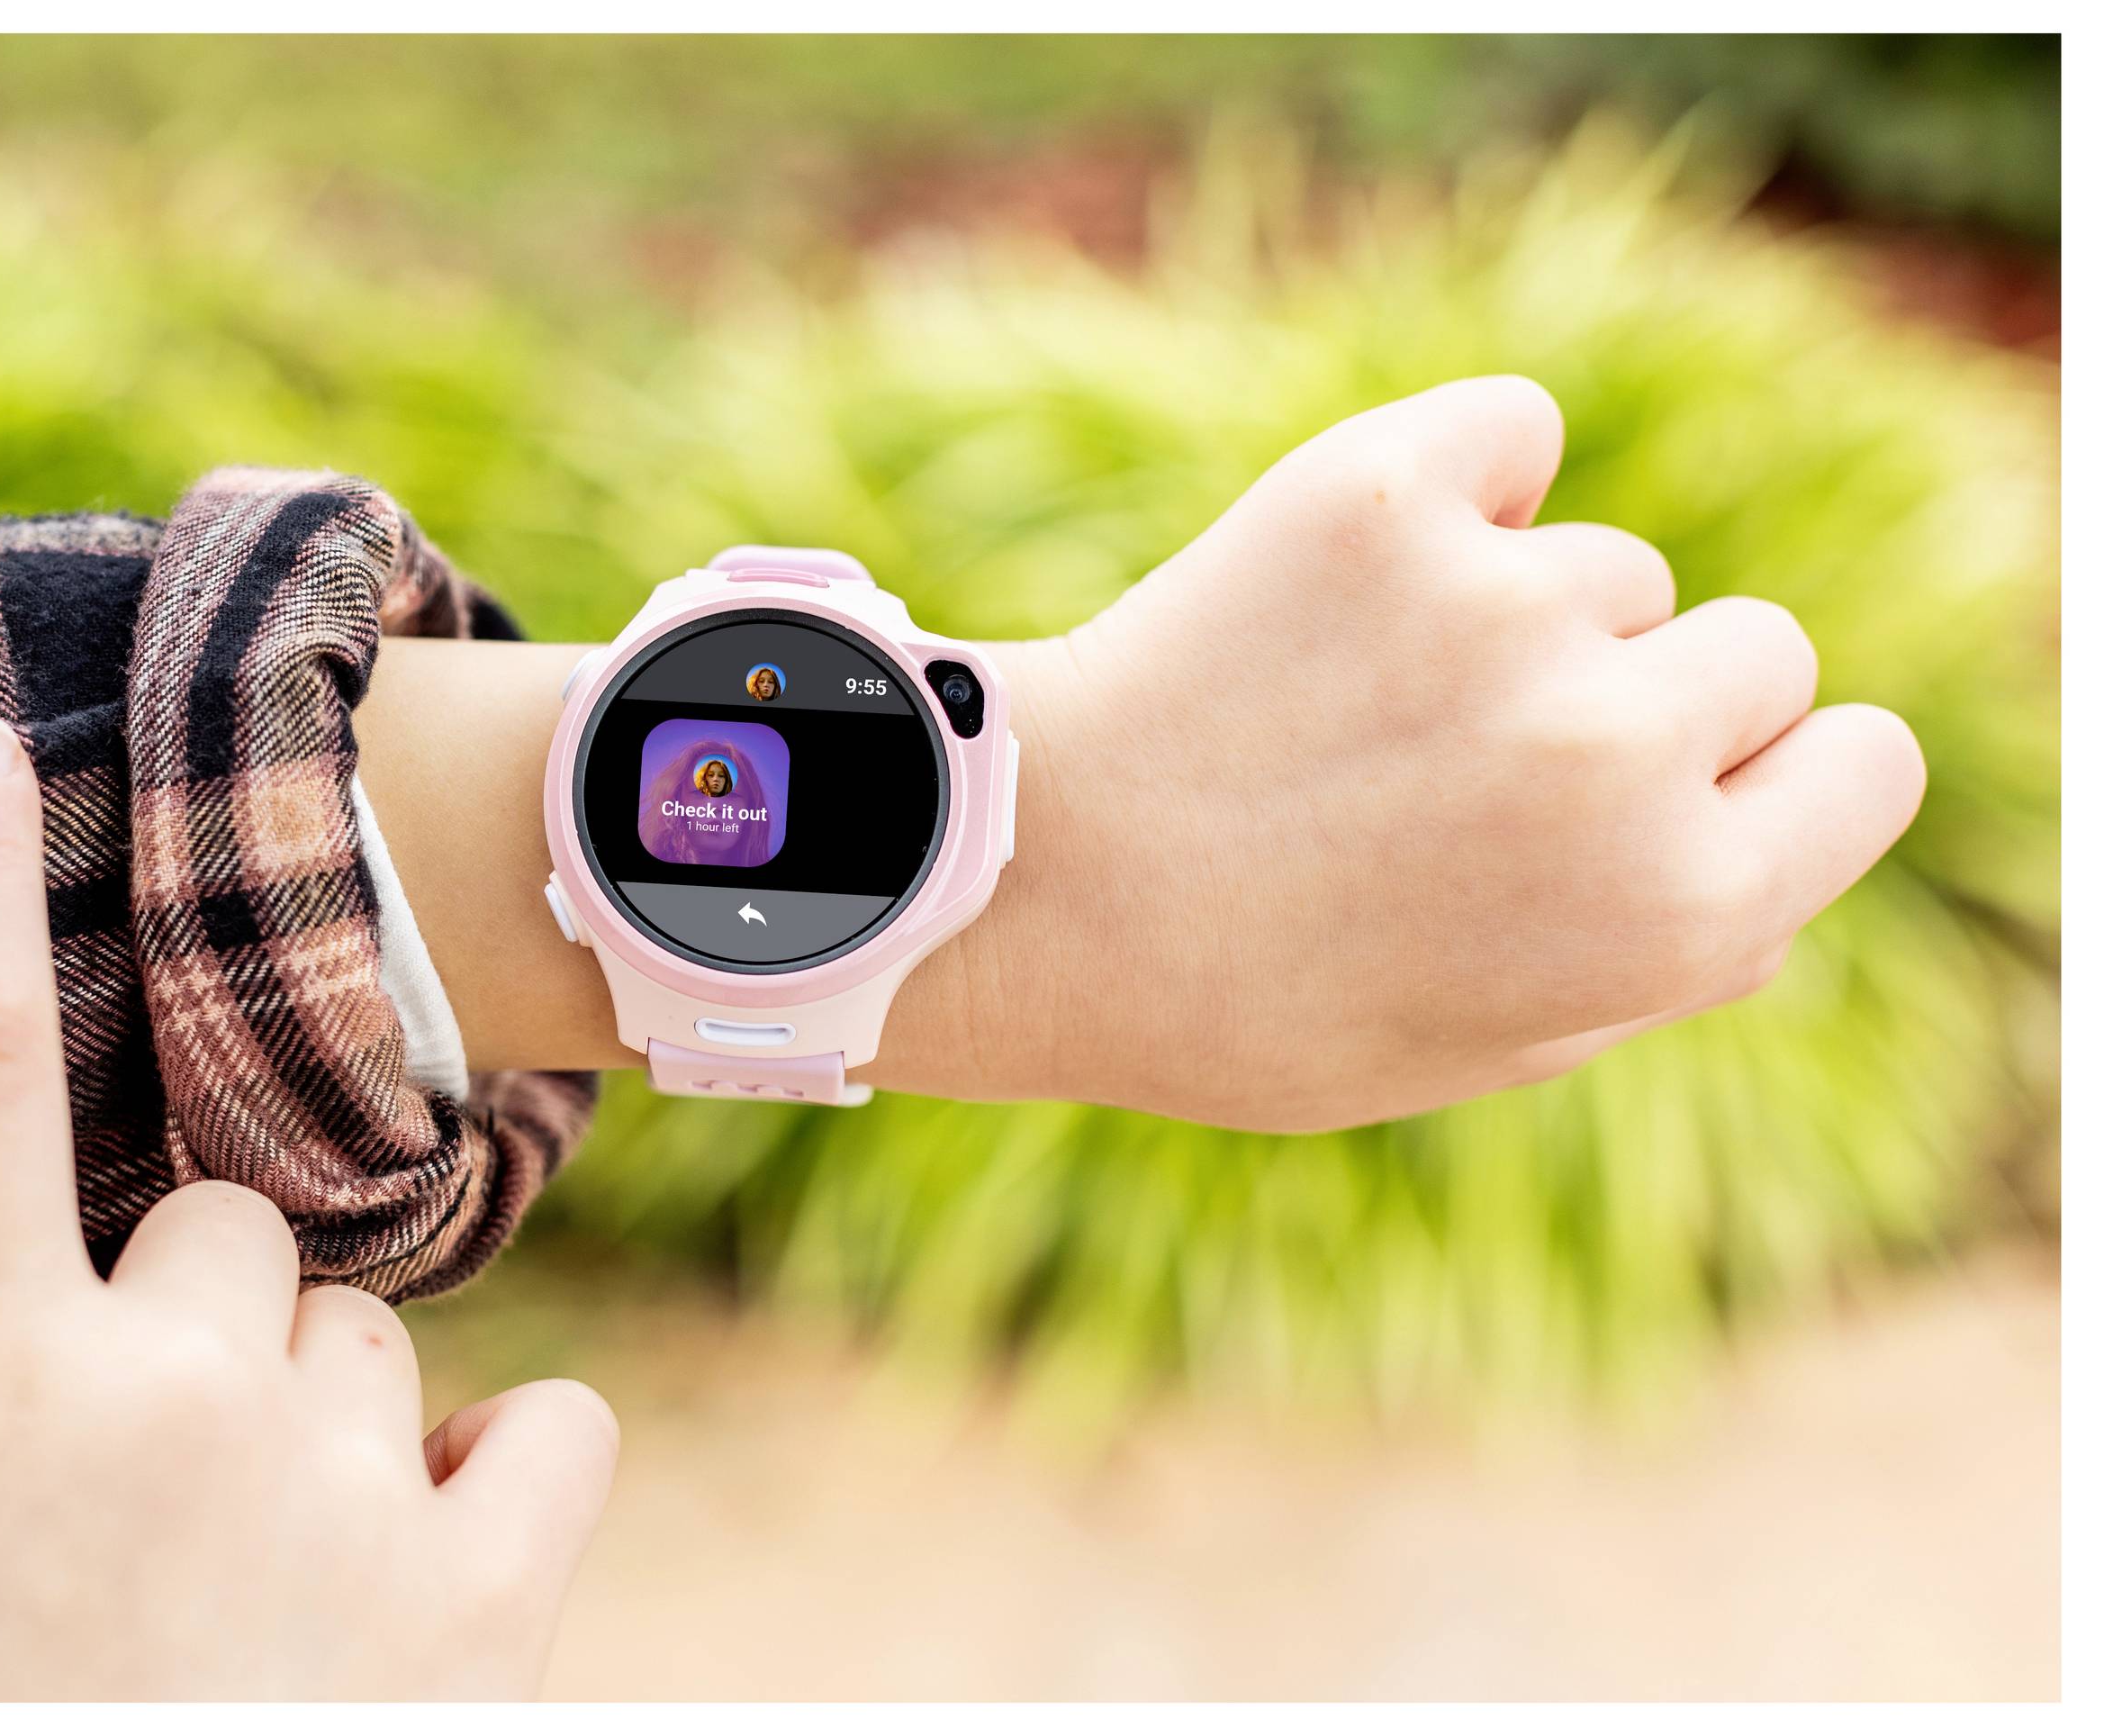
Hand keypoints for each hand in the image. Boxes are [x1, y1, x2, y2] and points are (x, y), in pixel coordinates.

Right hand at [0, 712, 618, 1700]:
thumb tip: (57, 1333)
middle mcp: (170, 1397)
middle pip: (231, 1240)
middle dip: (206, 1344)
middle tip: (165, 1501)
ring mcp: (339, 1481)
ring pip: (375, 1342)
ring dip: (334, 1436)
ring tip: (273, 1597)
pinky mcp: (486, 1584)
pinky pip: (545, 1425)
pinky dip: (506, 1482)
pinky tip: (439, 1572)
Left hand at [952, 377, 1926, 1129]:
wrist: (1029, 892)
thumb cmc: (1247, 998)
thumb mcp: (1483, 1048)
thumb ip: (1657, 960)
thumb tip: (1761, 864)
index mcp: (1681, 912)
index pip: (1873, 764)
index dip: (1783, 775)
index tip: (1698, 780)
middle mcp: (1621, 753)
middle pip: (1759, 649)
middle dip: (1656, 697)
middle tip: (1492, 757)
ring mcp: (1505, 609)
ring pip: (1608, 564)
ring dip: (1521, 616)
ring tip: (1357, 707)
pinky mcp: (1383, 496)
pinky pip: (1511, 429)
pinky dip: (1460, 476)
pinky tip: (1361, 568)